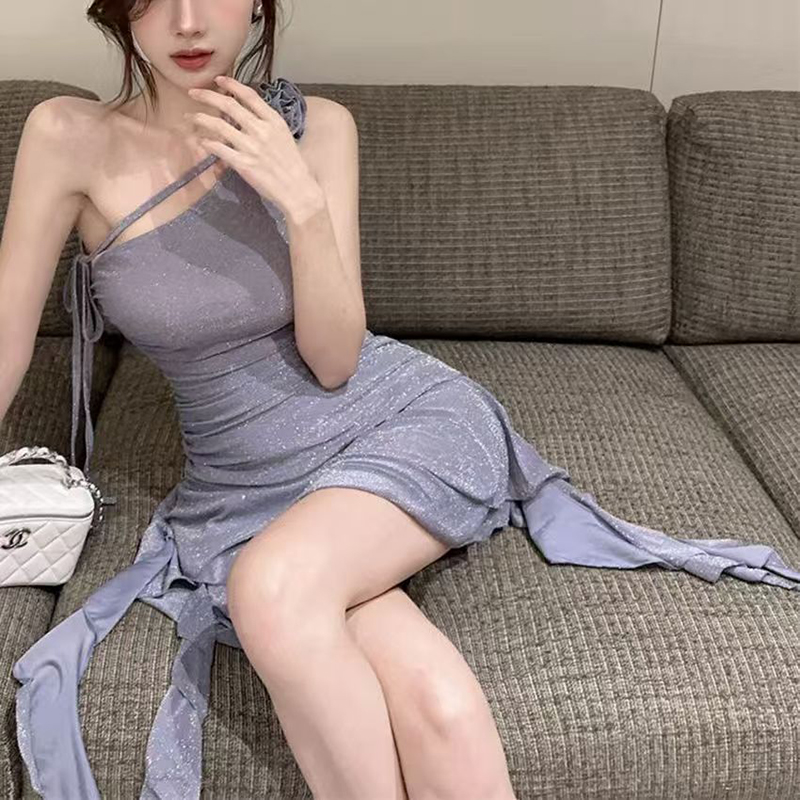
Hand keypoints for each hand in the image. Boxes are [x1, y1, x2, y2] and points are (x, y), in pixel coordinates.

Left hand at [186, 75, 320, 219]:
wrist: (297, 190)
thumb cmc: (293, 166)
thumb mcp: (285, 137)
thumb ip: (267, 124)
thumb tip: (250, 115)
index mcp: (274, 121)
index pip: (249, 96)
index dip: (231, 85)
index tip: (218, 80)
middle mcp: (261, 130)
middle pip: (229, 106)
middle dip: (207, 96)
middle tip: (193, 93)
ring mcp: (251, 147)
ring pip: (219, 126)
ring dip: (201, 119)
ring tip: (190, 117)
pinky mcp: (243, 164)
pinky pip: (219, 149)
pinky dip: (207, 143)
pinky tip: (201, 141)